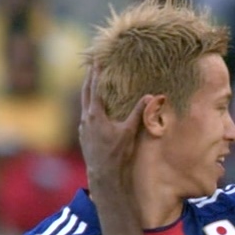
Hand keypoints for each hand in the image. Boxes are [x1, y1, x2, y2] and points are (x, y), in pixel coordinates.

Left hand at [77, 67, 147, 196]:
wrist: (103, 174)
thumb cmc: (116, 153)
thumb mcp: (129, 132)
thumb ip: (139, 113)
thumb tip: (151, 97)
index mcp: (95, 114)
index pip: (94, 88)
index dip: (96, 73)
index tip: (97, 60)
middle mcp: (86, 119)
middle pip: (85, 93)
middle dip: (89, 79)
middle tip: (92, 66)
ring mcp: (83, 128)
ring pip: (84, 104)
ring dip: (89, 93)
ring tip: (93, 84)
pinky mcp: (84, 136)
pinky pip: (86, 115)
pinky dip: (89, 106)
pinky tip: (95, 108)